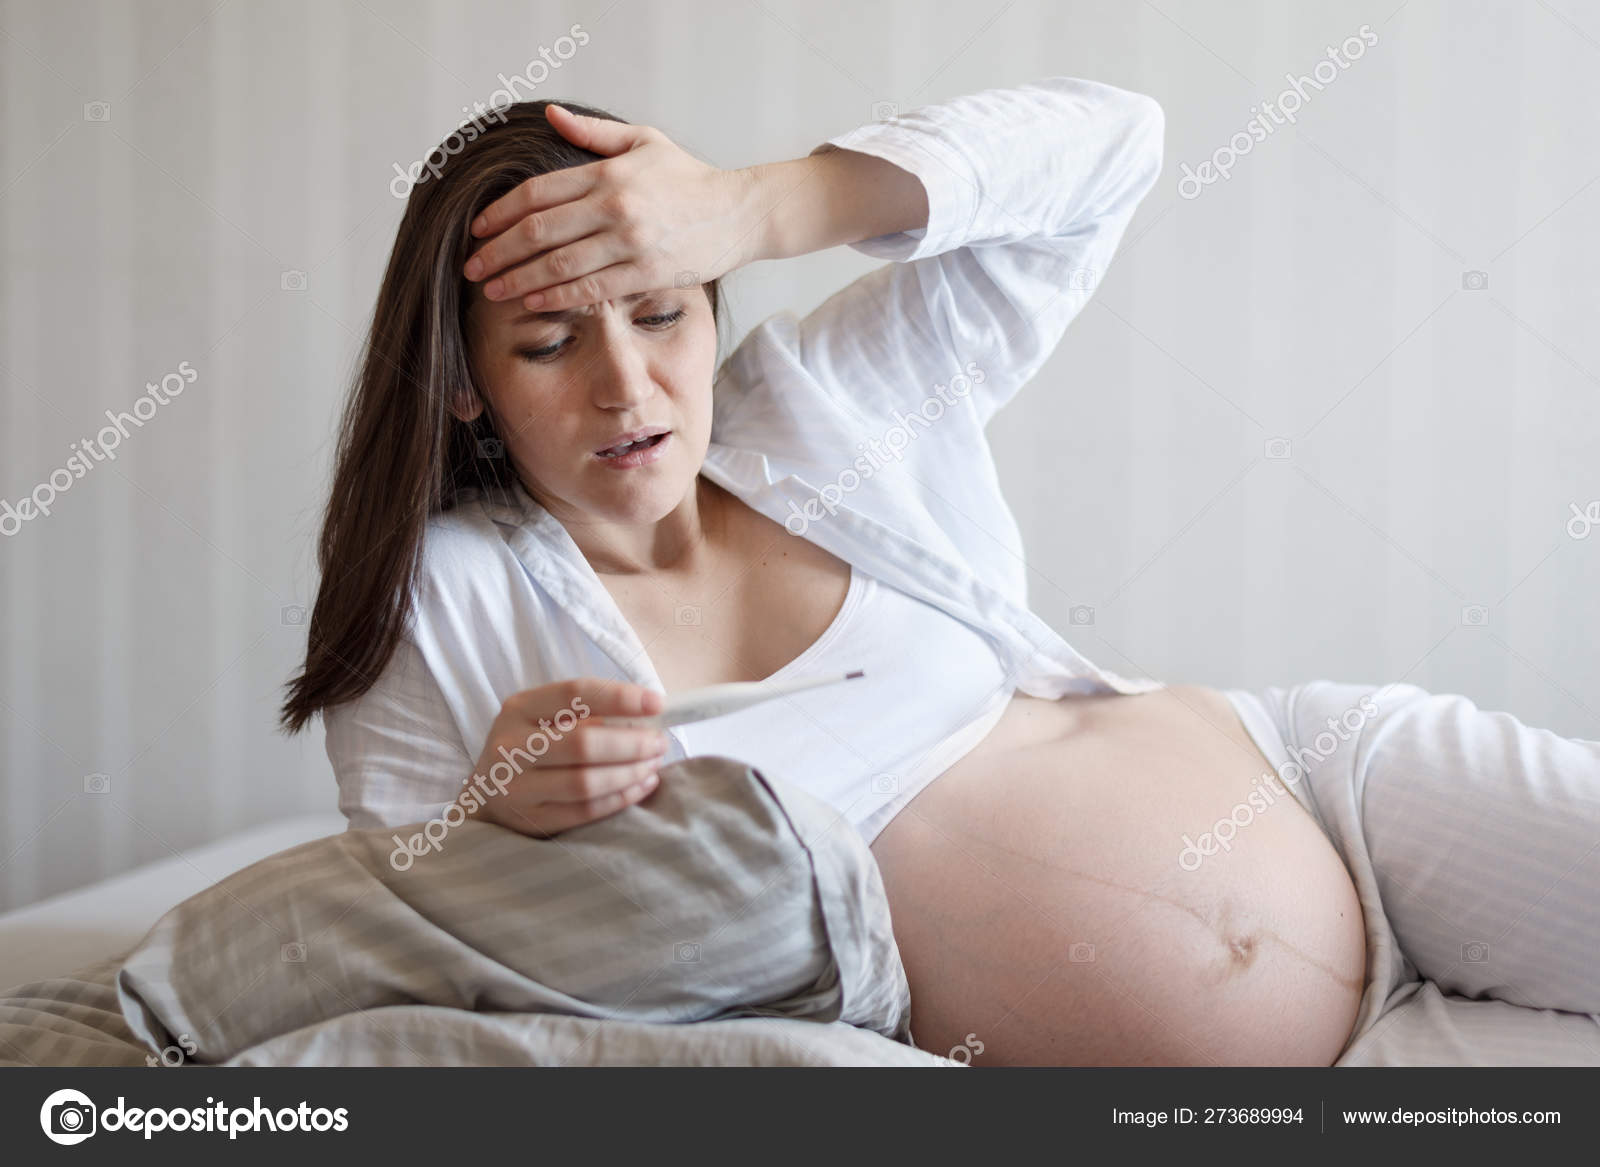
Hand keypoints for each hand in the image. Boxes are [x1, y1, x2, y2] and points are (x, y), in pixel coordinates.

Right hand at [459, 678, 667, 837]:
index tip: (657, 703)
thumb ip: (586, 711)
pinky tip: (641, 786)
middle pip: (583, 743)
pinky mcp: (529, 820)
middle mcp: (511, 746)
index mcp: (519, 708)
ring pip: (585, 782)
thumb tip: (648, 712)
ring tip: (653, 764)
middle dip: (632, 743)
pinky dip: (620, 798)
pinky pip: (584, 811)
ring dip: (629, 773)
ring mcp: (516, 787)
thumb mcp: (544, 717)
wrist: (486, 792)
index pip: (574, 694)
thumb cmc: (530, 746)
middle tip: (660, 742)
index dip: (620, 697)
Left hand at [462, 104, 759, 310]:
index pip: (538, 193)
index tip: (476, 229)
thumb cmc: (689, 178)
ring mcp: (630, 243)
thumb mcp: (643, 141)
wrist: (739, 213)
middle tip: (472, 266)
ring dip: (519, 279)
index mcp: (607, 173)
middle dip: (499, 251)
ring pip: (560, 265)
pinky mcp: (646, 273)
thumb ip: (593, 132)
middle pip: (539, 231)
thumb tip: (550, 115)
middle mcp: (614, 207)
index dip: (500, 213)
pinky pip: (592, 289)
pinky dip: (558, 297)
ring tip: (492, 290)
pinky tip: (533, 302)